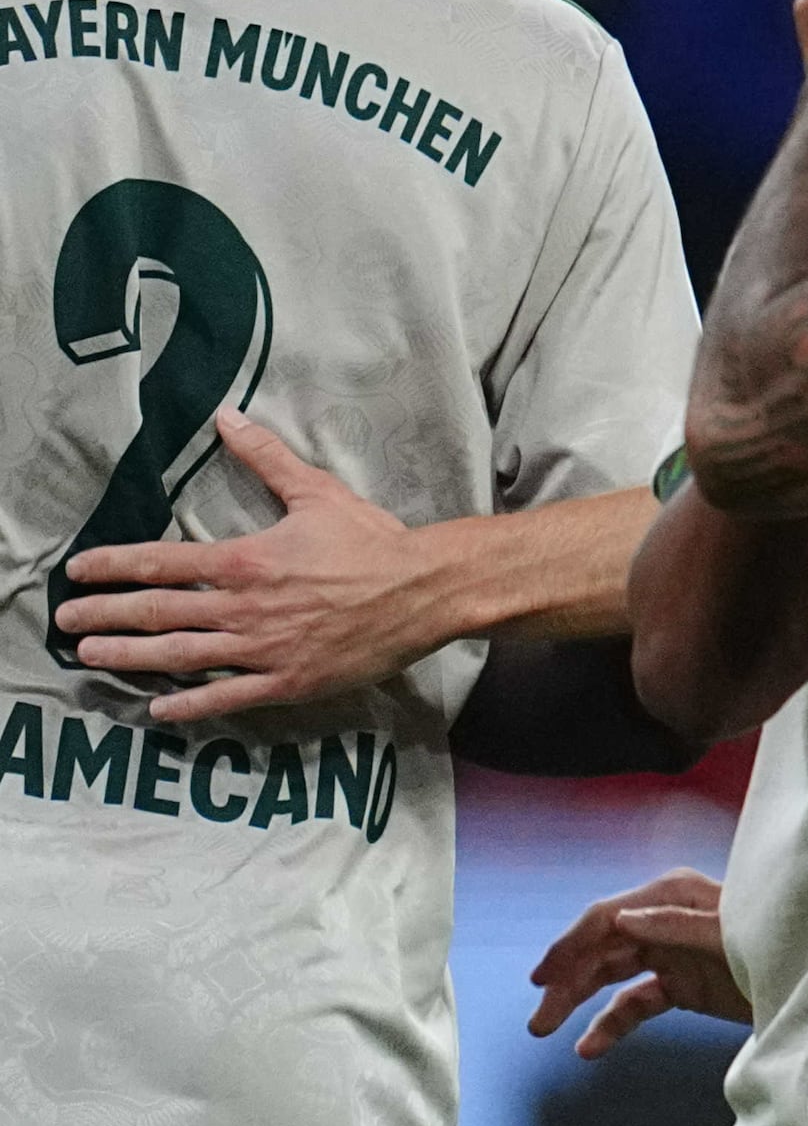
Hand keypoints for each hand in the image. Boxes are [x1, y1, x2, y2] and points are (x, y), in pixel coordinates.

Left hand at [57, 410, 452, 720]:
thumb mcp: (318, 493)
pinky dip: (189, 703)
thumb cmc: (373, 541)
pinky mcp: (287, 680)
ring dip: (129, 658)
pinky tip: (160, 707)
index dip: (115, 567)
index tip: (79, 572)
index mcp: (246, 561)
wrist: (425, 590)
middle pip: (158, 613)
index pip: (164, 562)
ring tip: (91, 659)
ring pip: (180, 656)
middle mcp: (244, 607)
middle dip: (105, 617)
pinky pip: (227, 696)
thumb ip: (266, 459)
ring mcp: (262, 649)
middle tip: (65, 623)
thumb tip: (227, 418)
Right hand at [526, 870, 747, 1056]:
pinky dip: (611, 1022)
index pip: (607, 917)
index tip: (541, 978)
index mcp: (675, 895)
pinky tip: (589, 1048)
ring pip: (610, 973)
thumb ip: (679, 925)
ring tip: (546, 1031)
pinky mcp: (682, 982)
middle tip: (538, 1023)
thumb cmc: (780, 946)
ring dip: (577, 1000)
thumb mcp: (731, 936)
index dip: (570, 946)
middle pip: (601, 947)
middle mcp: (667, 917)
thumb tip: (625, 917)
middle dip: (567, 980)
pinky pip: (635, 1001)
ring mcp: (673, 951)